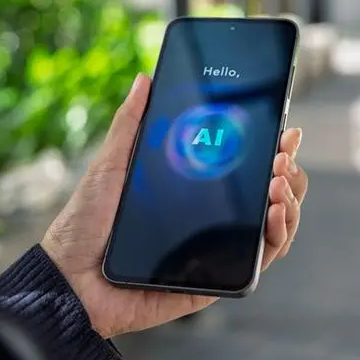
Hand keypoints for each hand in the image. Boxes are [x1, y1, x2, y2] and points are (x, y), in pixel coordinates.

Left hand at [40, 74, 308, 337]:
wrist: (69, 278)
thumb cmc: (84, 224)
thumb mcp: (111, 165)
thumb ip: (131, 123)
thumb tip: (145, 79)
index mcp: (194, 193)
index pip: (246, 169)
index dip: (273, 150)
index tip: (286, 130)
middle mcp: (212, 221)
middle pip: (270, 196)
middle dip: (288, 173)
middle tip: (282, 156)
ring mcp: (216, 250)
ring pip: (275, 228)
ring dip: (290, 201)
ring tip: (278, 184)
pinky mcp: (215, 280)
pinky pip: (259, 262)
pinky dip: (278, 236)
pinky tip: (274, 214)